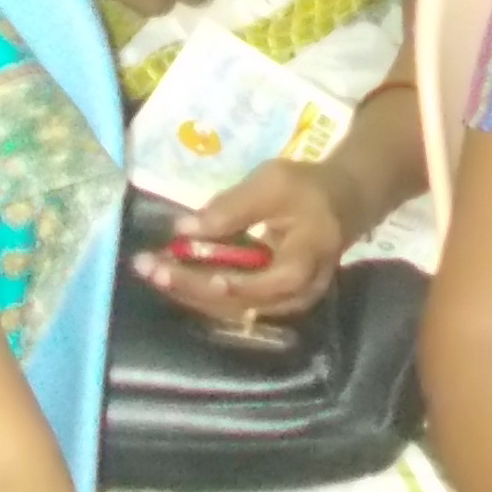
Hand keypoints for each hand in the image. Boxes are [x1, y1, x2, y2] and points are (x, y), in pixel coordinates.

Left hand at [136, 158, 346, 325]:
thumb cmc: (308, 189)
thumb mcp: (274, 183)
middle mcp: (299, 293)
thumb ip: (232, 207)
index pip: (272, 282)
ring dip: (190, 291)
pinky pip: (232, 304)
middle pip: (242, 301)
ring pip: (232, 308)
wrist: (342, 203)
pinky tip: (171, 277)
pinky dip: (200, 291)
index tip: (192, 271)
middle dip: (192, 286)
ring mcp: (284, 304)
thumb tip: (183, 229)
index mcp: (308, 259)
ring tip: (150, 271)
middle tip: (149, 268)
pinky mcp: (270, 303)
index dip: (233, 282)